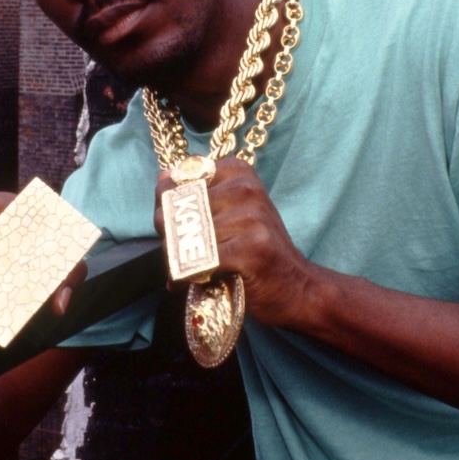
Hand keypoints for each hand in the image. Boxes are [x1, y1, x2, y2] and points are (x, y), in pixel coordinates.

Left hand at [155, 157, 314, 327]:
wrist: (296, 287)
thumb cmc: (256, 249)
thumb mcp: (232, 212)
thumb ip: (198, 195)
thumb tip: (162, 179)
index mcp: (239, 172)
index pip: (182, 179)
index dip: (170, 204)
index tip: (177, 222)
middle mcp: (246, 189)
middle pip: (180, 208)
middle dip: (169, 234)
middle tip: (177, 252)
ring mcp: (250, 218)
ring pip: (187, 236)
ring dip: (176, 259)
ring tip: (186, 269)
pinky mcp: (251, 248)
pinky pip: (200, 261)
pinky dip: (186, 276)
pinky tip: (191, 282)